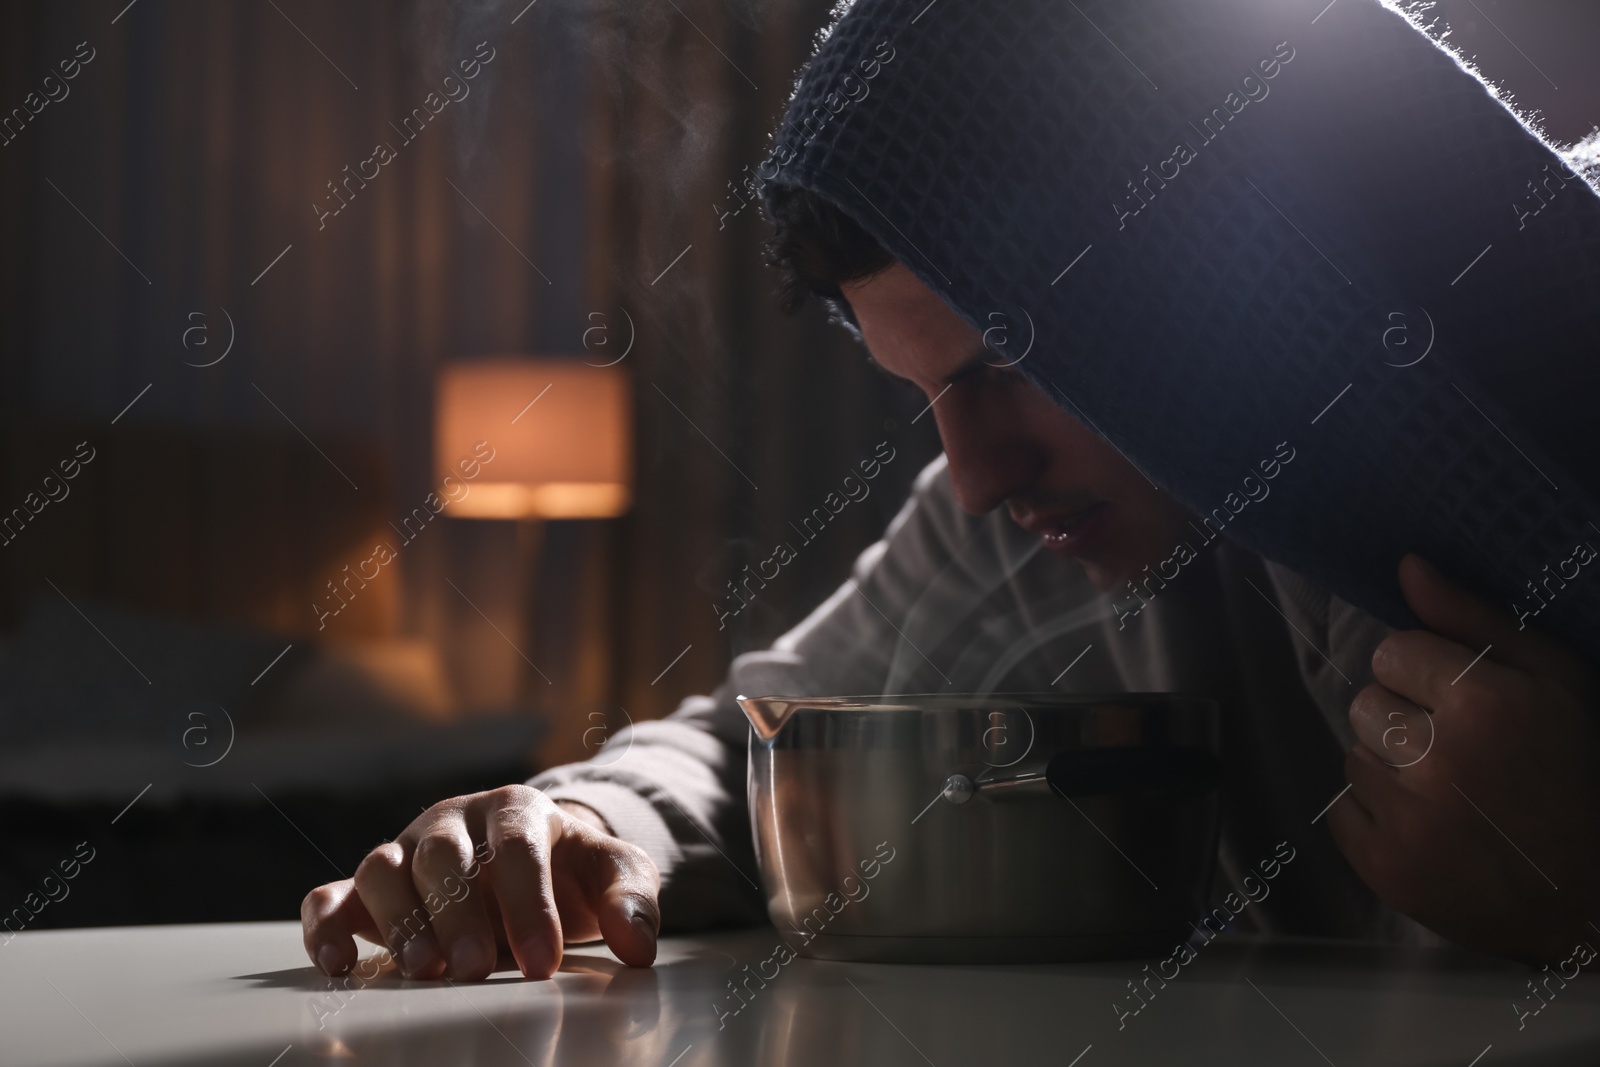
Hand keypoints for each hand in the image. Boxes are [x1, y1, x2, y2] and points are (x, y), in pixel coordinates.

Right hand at [301, 785, 659, 980]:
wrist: (533, 864)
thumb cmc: (570, 871)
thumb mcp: (612, 874)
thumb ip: (632, 899)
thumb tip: (638, 944)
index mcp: (516, 810)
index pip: (516, 848)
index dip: (529, 904)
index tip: (543, 962)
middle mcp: (454, 821)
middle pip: (444, 854)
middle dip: (460, 913)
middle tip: (478, 970)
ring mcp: (407, 849)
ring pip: (385, 867)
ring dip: (399, 919)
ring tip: (424, 971)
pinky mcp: (367, 886)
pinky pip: (331, 895)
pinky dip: (326, 925)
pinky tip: (340, 965)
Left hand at [1329, 553, 1599, 963]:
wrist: (1585, 895)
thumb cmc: (1572, 771)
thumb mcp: (1552, 681)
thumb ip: (1474, 619)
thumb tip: (1407, 567)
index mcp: (1484, 704)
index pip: (1392, 651)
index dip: (1425, 676)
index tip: (1461, 704)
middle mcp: (1438, 758)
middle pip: (1364, 703)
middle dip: (1402, 720)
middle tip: (1454, 753)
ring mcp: (1407, 819)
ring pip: (1352, 755)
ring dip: (1390, 770)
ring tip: (1446, 793)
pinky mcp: (1383, 865)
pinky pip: (1342, 809)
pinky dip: (1376, 817)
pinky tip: (1427, 827)